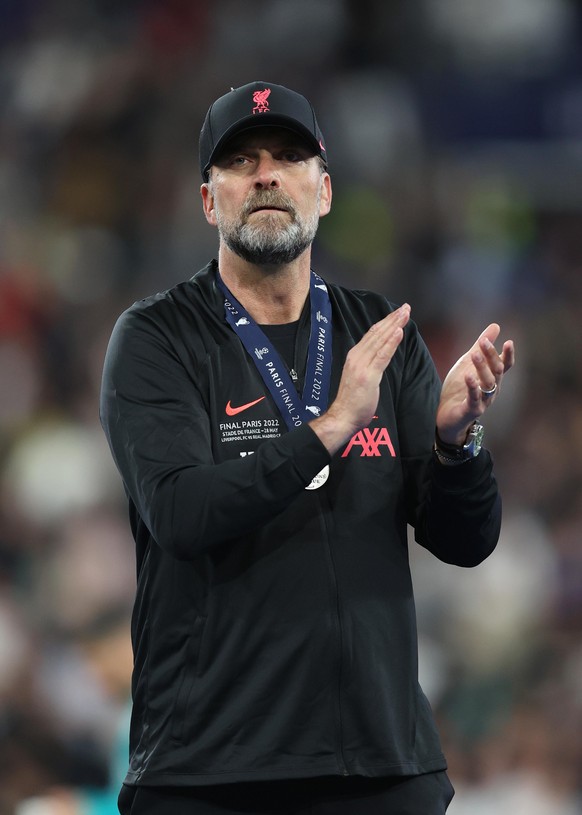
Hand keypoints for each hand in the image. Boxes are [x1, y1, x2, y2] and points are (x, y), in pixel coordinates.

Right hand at [311, 304, 410, 453]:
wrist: (343, 416)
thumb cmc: (353, 401)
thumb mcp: (360, 376)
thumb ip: (369, 364)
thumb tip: (380, 355)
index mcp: (354, 356)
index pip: (372, 334)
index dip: (385, 322)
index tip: (398, 313)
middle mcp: (357, 357)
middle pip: (377, 333)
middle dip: (392, 319)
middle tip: (406, 308)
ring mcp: (362, 365)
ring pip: (380, 340)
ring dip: (394, 325)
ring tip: (405, 314)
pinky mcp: (368, 376)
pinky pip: (382, 356)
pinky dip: (391, 343)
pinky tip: (398, 332)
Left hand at [436, 323, 514, 445]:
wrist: (447, 416)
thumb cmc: (460, 389)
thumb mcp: (468, 364)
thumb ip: (481, 346)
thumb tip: (496, 326)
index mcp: (492, 378)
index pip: (505, 365)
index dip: (508, 355)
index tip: (508, 342)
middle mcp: (492, 390)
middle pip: (496, 371)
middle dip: (491, 356)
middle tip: (483, 342)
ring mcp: (484, 401)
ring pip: (488, 383)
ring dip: (482, 368)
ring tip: (474, 354)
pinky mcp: (472, 410)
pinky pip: (475, 398)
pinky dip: (473, 387)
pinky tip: (469, 377)